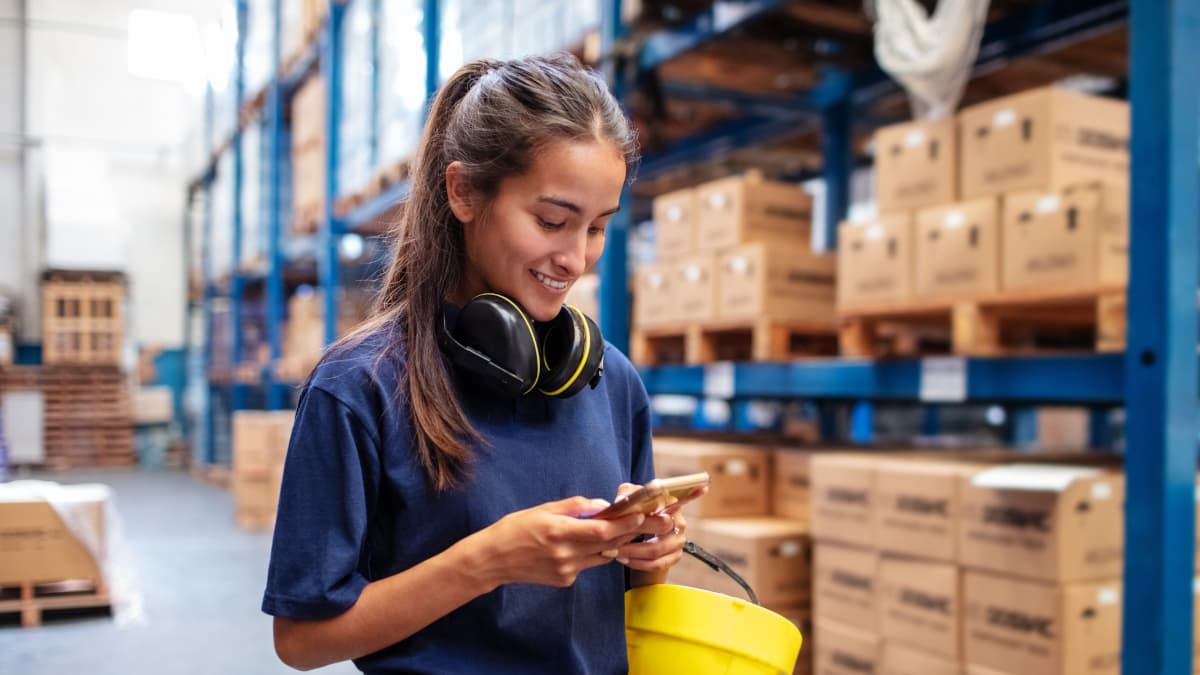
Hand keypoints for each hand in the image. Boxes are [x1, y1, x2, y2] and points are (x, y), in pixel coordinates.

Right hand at [471, 496, 645, 589]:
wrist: (493, 560)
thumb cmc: (515, 529)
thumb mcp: (543, 509)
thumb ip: (574, 507)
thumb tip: (601, 505)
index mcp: (560, 532)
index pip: (602, 531)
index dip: (624, 524)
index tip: (640, 515)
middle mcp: (566, 554)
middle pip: (607, 544)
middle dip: (627, 532)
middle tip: (643, 521)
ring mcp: (566, 571)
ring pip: (600, 556)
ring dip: (613, 543)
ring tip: (622, 529)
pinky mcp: (564, 580)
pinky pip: (586, 564)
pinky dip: (591, 553)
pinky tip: (584, 544)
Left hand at [612, 483, 708, 572]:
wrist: (637, 538)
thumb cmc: (635, 513)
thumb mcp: (629, 498)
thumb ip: (626, 493)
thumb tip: (621, 499)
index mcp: (672, 505)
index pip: (685, 497)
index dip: (693, 493)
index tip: (702, 487)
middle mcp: (680, 522)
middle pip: (661, 529)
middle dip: (636, 535)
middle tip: (615, 540)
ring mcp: (679, 541)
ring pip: (656, 550)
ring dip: (633, 553)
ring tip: (615, 551)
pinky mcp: (674, 557)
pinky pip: (656, 564)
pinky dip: (638, 563)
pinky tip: (624, 559)